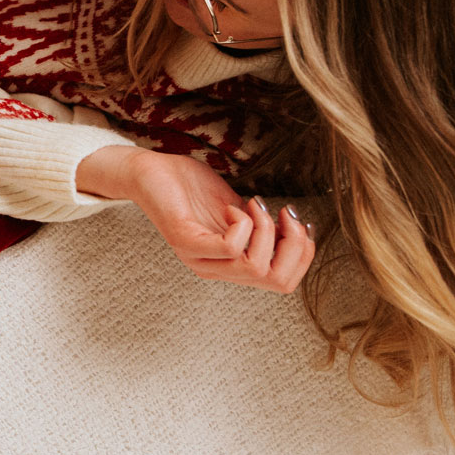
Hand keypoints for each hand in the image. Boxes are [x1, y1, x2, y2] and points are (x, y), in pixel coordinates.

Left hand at [80, 146, 313, 293]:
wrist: (151, 170)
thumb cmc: (193, 189)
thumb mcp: (240, 210)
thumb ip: (264, 226)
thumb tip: (300, 231)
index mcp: (231, 266)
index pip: (283, 283)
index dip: (303, 255)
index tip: (300, 222)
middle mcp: (216, 269)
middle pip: (277, 281)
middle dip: (294, 245)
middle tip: (284, 215)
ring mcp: (198, 258)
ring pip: (255, 267)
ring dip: (266, 230)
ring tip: (253, 206)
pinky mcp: (184, 241)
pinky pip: (229, 247)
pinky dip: (242, 224)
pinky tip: (231, 207)